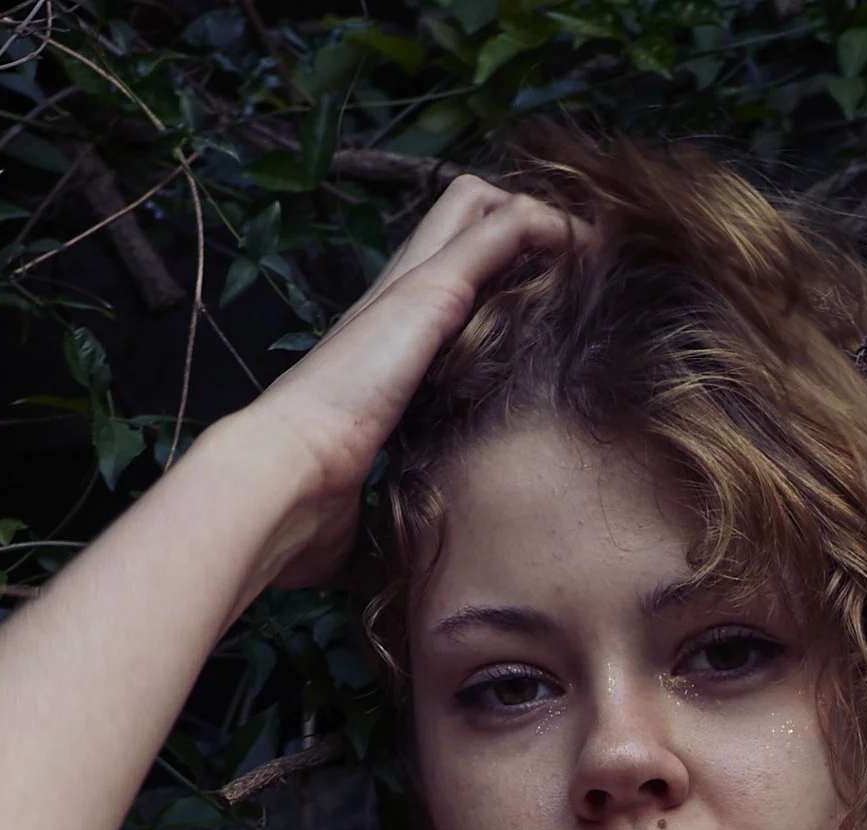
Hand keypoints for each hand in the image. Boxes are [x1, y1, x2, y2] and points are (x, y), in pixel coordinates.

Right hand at [232, 175, 587, 589]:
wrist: (277, 485)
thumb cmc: (302, 516)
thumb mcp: (356, 523)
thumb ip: (381, 530)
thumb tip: (398, 589)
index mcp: (372, 354)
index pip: (431, 285)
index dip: (481, 280)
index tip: (532, 306)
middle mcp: (388, 309)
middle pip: (452, 217)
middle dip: (515, 227)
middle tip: (568, 262)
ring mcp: (406, 293)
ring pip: (478, 204)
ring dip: (538, 219)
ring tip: (589, 247)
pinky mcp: (429, 292)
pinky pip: (503, 228)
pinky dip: (550, 230)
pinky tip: (586, 251)